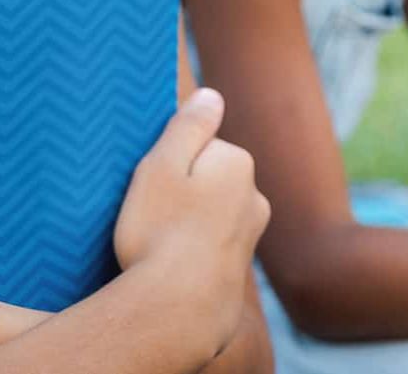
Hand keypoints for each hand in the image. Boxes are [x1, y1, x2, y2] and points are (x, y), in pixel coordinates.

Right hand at [114, 88, 271, 355]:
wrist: (178, 311)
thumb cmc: (161, 232)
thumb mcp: (162, 166)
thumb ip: (188, 126)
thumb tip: (213, 95)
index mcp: (238, 163)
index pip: (198, 147)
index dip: (168, 165)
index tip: (151, 188)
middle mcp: (255, 197)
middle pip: (206, 181)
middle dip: (182, 194)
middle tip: (151, 218)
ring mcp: (250, 238)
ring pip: (209, 216)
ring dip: (187, 226)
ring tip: (159, 247)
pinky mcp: (239, 272)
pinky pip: (208, 250)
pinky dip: (192, 255)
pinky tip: (172, 268)